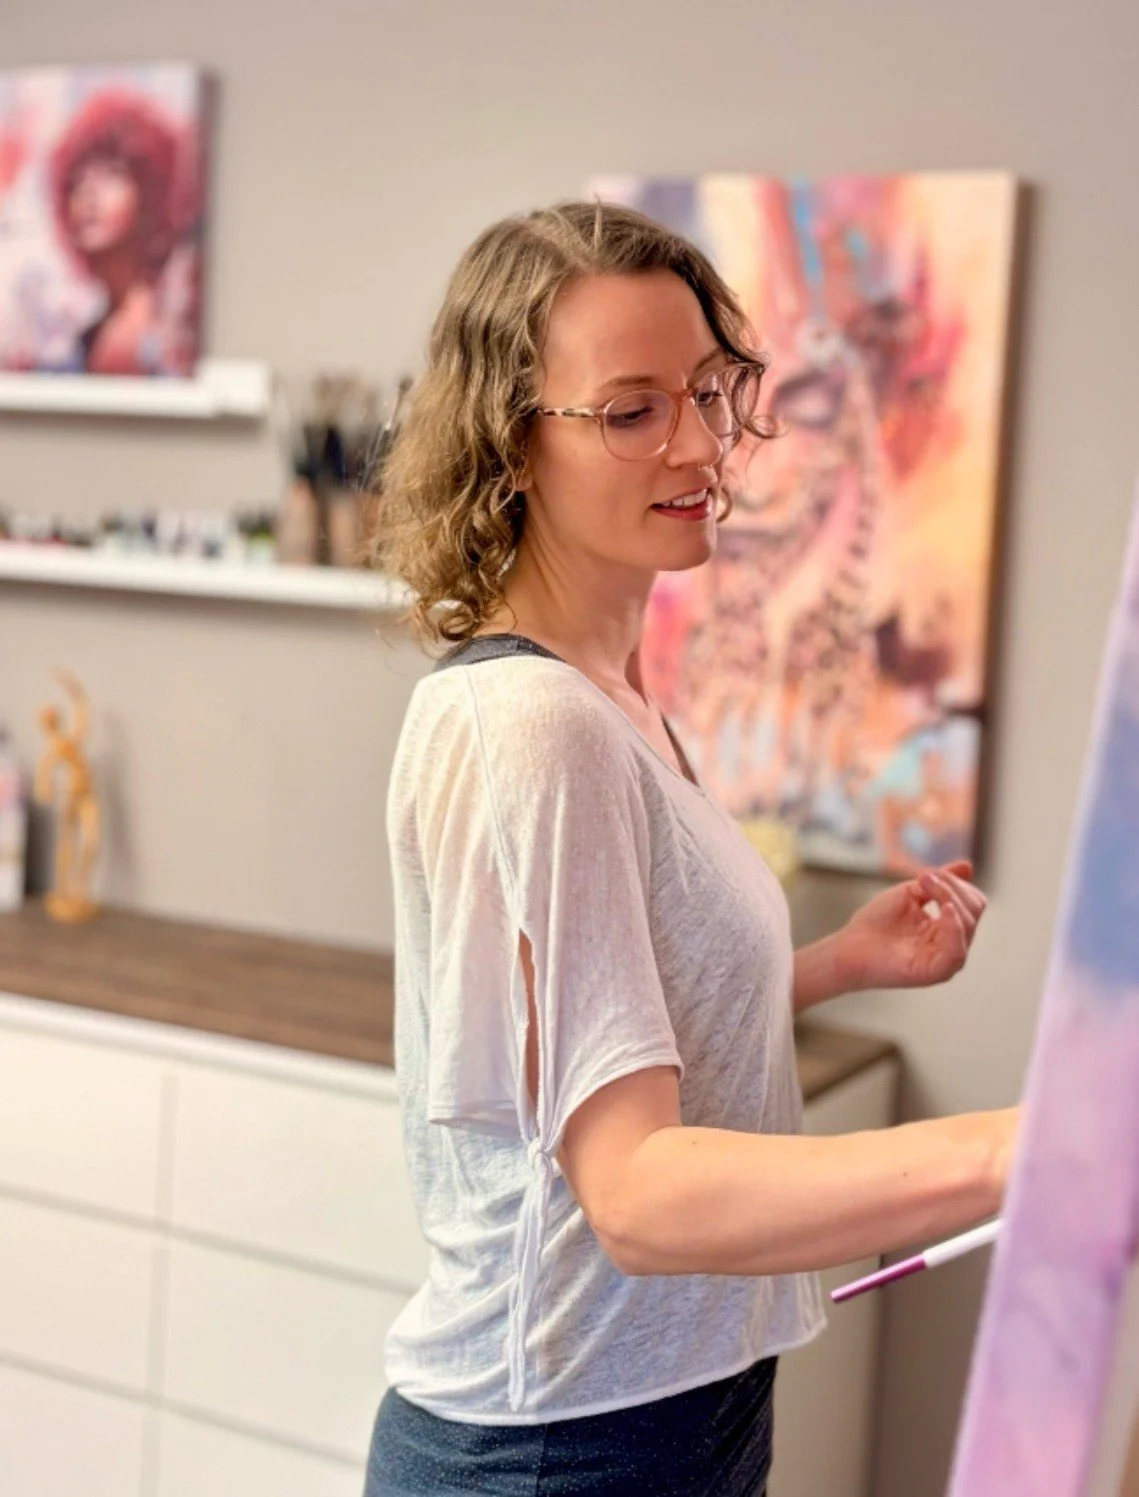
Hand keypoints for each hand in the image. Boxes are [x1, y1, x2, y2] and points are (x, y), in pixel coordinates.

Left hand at [839, 860, 987, 989]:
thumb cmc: (877, 922)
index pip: (973, 902)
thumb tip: (967, 866)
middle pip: (973, 911)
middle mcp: (953, 945)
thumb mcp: (912, 893)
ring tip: (924, 886)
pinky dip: (954, 928)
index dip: (956, 883)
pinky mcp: (935, 972)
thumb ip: (941, 882)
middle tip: (923, 877)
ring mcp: (946, 961)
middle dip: (951, 887)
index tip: (926, 873)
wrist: (850, 945)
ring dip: (948, 898)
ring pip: (967, 926)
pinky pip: (956, 951)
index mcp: (950, 928)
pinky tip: (945, 910)